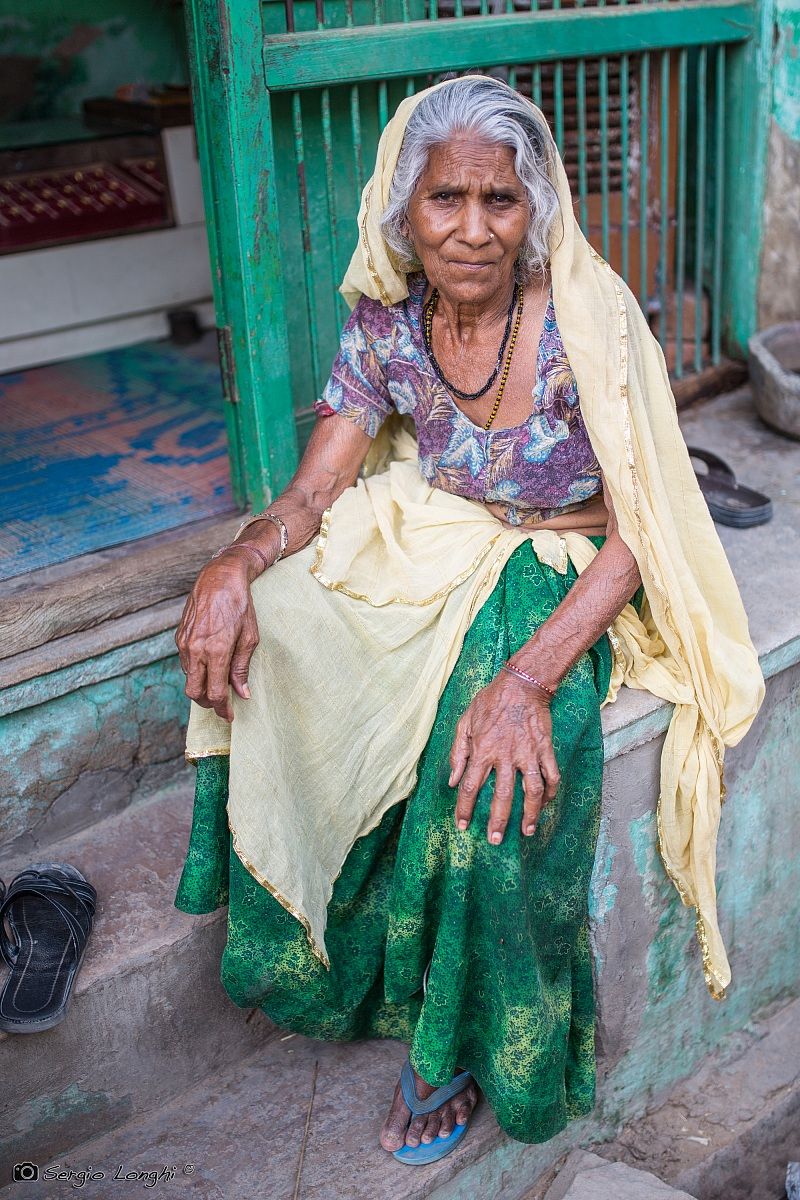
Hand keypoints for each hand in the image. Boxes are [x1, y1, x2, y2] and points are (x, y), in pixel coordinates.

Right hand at [175, 553, 259, 721]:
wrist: (220, 578)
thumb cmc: (240, 606)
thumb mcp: (249, 637)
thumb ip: (242, 667)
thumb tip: (242, 693)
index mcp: (216, 651)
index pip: (215, 693)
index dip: (222, 709)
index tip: (229, 715)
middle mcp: (196, 649)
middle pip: (194, 693)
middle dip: (208, 703)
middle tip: (222, 704)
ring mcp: (184, 643)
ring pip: (188, 678)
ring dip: (201, 685)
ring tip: (218, 682)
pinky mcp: (179, 636)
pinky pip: (185, 663)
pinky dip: (196, 670)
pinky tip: (209, 664)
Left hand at [448, 672, 560, 842]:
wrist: (522, 684)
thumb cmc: (490, 701)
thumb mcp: (465, 722)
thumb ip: (458, 752)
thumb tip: (452, 780)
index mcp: (482, 749)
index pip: (469, 786)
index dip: (464, 808)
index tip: (462, 825)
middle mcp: (505, 755)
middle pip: (501, 795)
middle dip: (497, 821)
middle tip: (495, 840)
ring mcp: (528, 753)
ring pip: (531, 791)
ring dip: (529, 813)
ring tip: (527, 831)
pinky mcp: (545, 749)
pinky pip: (551, 775)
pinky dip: (550, 792)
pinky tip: (545, 805)